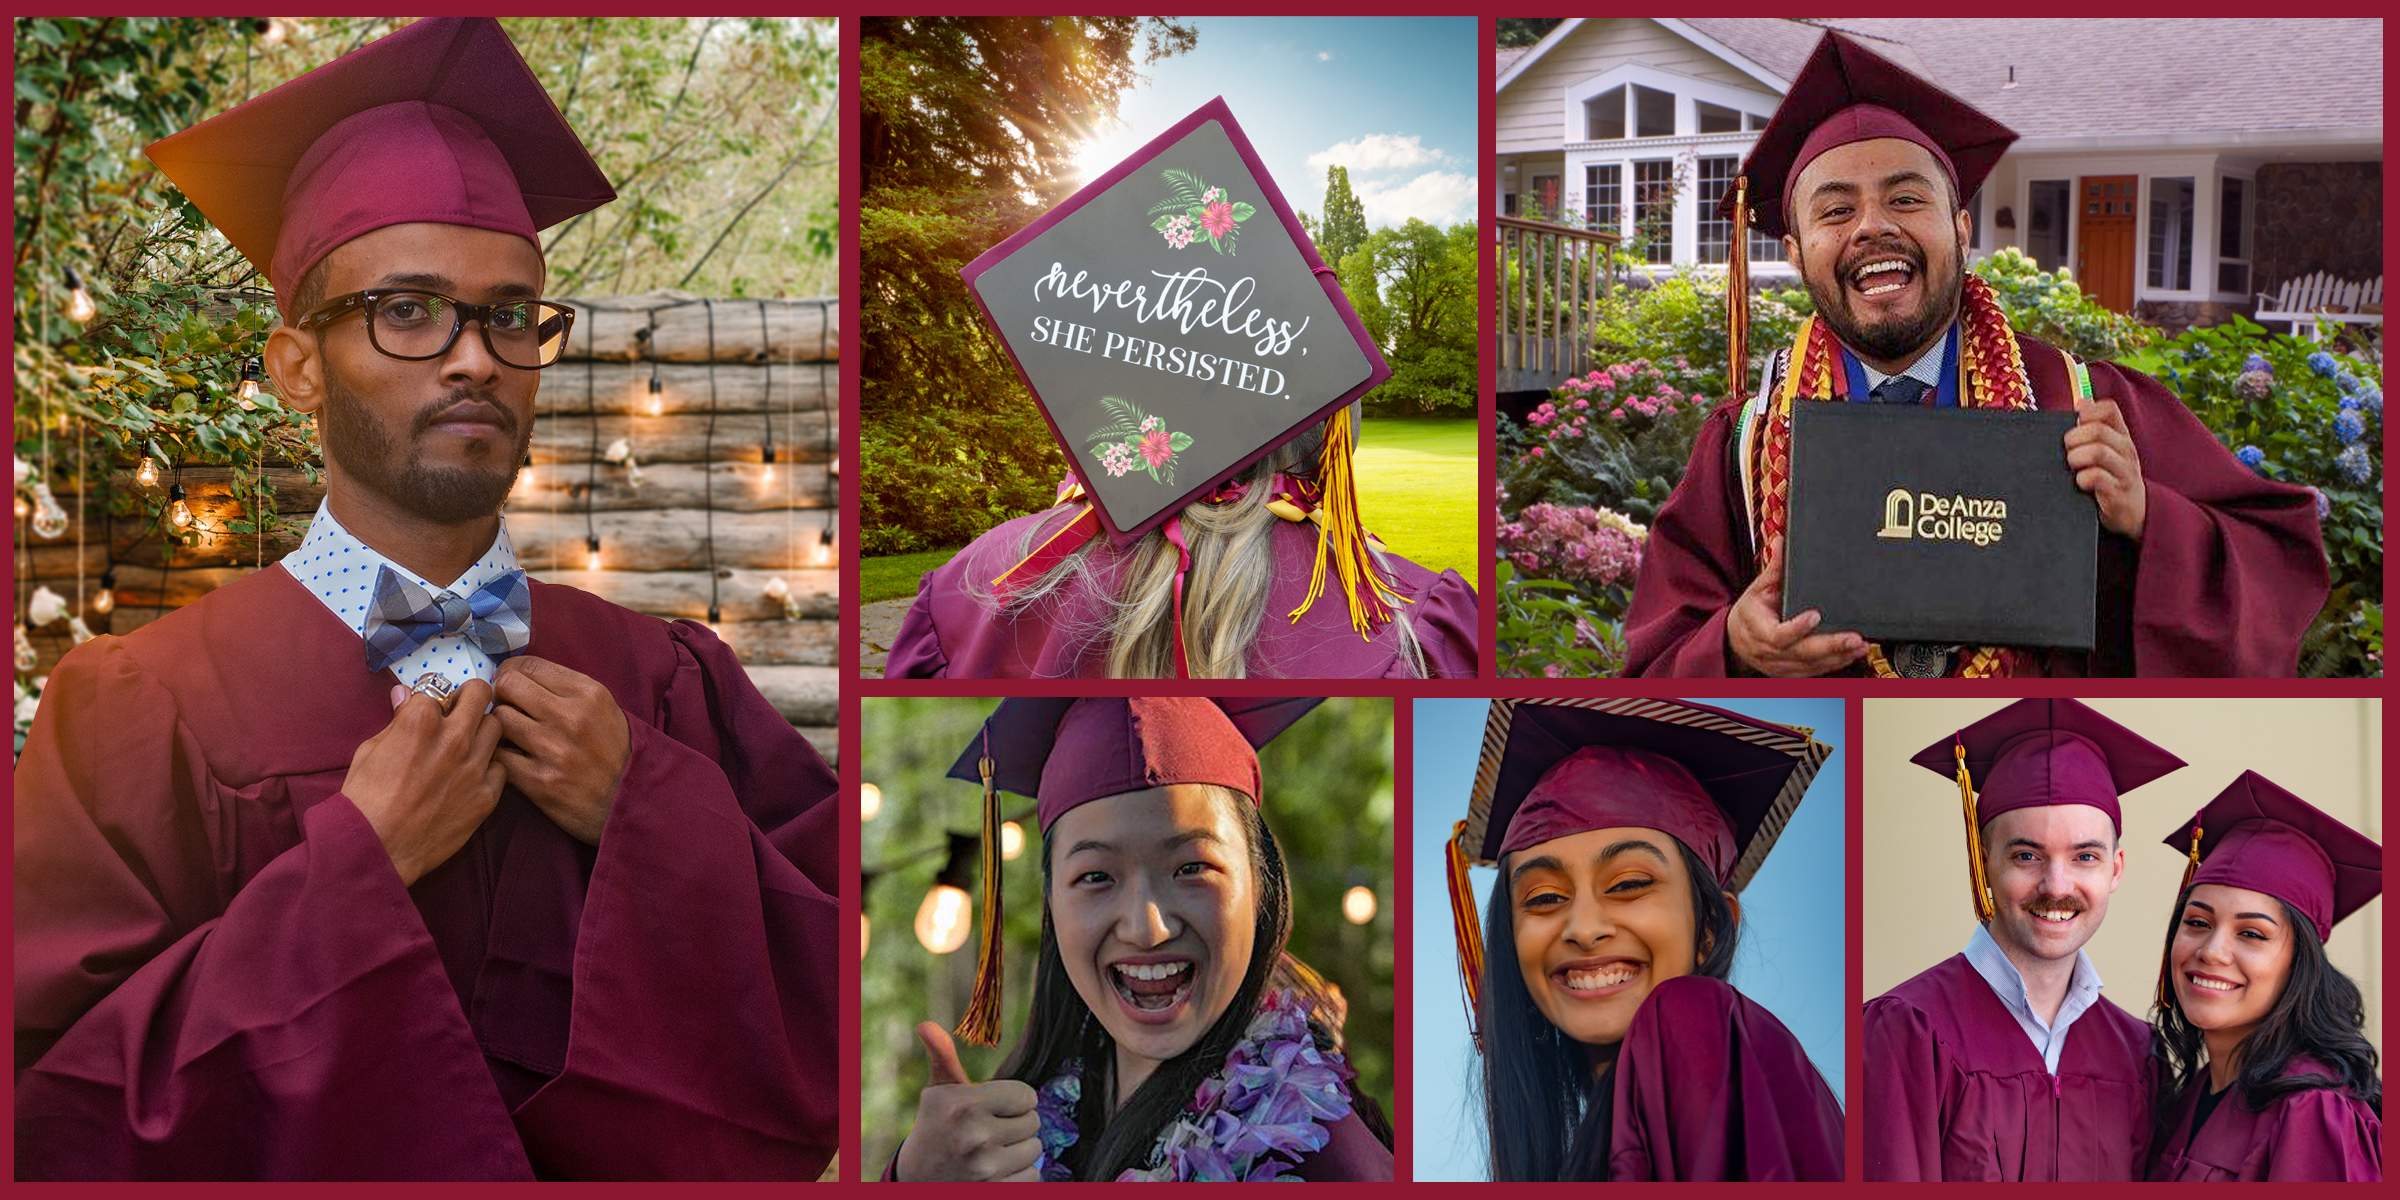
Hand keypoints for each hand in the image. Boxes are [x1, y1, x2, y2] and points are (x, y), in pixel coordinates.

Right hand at [347, 678, 505, 885]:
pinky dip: (488, 767)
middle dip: (469, 698)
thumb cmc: (365, 800)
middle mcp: (454, 737)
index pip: (437, 689)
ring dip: (481, 730)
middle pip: (480, 694)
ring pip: (496, 727)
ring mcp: (474, 766)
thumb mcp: (370, 750)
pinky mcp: (487, 795)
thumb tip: (403, 694)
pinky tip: (471, 776)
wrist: (377, 848)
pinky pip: (500, 767)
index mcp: (421, 721)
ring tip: (466, 745)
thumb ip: (395, 720)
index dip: (431, 700)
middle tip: (459, 712)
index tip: (430, 709)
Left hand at [492, 656, 628, 845]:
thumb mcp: (603, 707)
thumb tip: (518, 675)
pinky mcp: (539, 781)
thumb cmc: (613, 750)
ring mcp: (554, 750)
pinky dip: (500, 756)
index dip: (511, 672)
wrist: (629, 800)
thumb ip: (565, 688)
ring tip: (512, 735)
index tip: (512, 684)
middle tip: (509, 708)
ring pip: (499, 719)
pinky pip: (498, 756)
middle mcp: (571, 717)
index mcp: (588, 693)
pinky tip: (513, 758)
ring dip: (500, 727)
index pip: (528, 665)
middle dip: (502, 695)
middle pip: (507, 686)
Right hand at [894, 1023, 1042, 1181]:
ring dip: (1021, 1148)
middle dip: (1018, 1123)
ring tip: (996, 1149)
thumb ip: (943, 1058)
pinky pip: (1034, 1175)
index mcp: (963, 1104)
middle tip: (994, 1128)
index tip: (999, 1106)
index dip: (1016, 1099)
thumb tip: (926, 1025)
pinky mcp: (995, 1191)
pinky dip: (1021, 1173)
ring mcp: (984, 1168)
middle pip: (1034, 1121)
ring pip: (1036, 1149)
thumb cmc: (936, 1126)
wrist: (918, 1178)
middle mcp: (974, 1135)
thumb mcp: (938, 1092)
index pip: (1026, 1095)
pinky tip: (999, 1169)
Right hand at [1727, 536, 1867, 676]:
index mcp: (1758, 630)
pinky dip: (1836, 664)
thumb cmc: (1750, 613)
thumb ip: (1774, 569)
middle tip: (1853, 638)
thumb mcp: (1757, 589)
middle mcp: (1769, 652)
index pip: (1778, 635)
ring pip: (1812, 665)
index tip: (1815, 615)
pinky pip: (1816, 672)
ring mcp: (1781, 666)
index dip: (1797, 628)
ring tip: (1860, 645)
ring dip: (1838, 656)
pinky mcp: (1792, 673)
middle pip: (1801, 653)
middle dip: (1830, 646)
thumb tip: (1782, 541)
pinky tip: (1853, 654)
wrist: (1735, 639)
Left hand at [2066, 390, 2145, 540]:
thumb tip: (2080, 401)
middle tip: (2068, 451)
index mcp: (2121, 435)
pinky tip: (2080, 484)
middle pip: (2097, 430)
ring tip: (2073, 467)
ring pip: (2097, 452)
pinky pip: (2096, 478)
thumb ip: (2094, 426)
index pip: (2109, 409)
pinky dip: (2081, 479)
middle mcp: (2126, 450)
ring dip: (2076, 458)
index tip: (2077, 425)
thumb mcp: (2108, 449)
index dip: (2088, 412)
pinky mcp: (2117, 492)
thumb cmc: (2112, 477)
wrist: (2133, 513)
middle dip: (2074, 439)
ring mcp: (2124, 471)